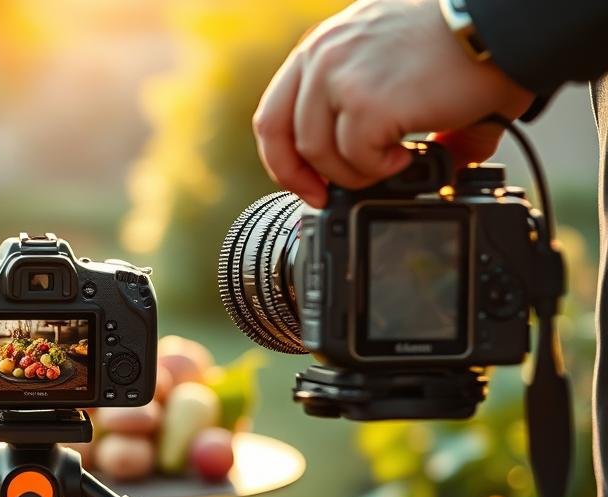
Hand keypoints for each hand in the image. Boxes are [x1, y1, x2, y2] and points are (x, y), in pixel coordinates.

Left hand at [252, 0, 534, 206]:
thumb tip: (406, 162)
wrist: (502, 23)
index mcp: (322, 47)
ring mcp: (340, 78)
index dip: (281, 159)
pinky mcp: (367, 102)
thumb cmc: (459, 39)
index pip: (272, 113)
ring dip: (354, 172)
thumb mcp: (393, 62)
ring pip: (320, 154)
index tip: (304, 182)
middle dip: (302, 178)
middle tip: (329, 196)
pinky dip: (381, 169)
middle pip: (281, 137)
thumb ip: (377, 109)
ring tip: (392, 163)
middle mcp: (322, 57)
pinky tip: (407, 156)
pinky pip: (356, 159)